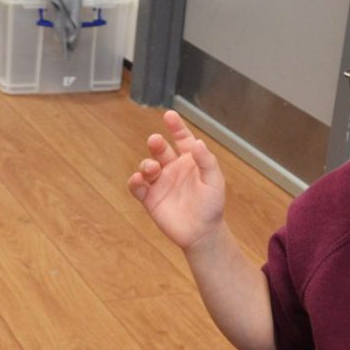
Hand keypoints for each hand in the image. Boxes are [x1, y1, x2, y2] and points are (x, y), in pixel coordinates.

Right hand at [126, 110, 227, 251]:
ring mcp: (160, 183)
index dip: (176, 127)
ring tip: (151, 169)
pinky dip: (135, 182)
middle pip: (160, 150)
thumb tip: (198, 143)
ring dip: (146, 164)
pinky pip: (138, 187)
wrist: (202, 233)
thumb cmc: (212, 206)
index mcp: (189, 161)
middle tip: (155, 140)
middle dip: (156, 143)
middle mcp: (172, 168)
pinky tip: (139, 180)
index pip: (182, 139)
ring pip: (147, 167)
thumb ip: (207, 162)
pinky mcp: (149, 198)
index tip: (169, 115)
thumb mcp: (214, 182)